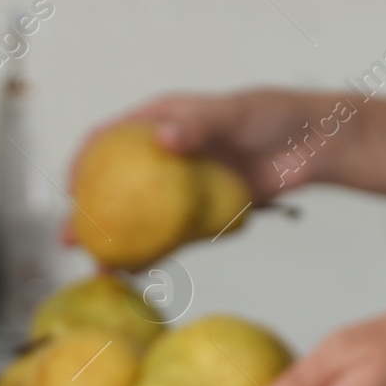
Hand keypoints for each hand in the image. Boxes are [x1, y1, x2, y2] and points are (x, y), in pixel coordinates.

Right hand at [61, 89, 354, 243]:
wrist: (315, 145)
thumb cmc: (274, 116)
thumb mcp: (234, 113)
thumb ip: (199, 125)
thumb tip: (164, 140)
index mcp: (161, 121)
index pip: (109, 138)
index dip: (83, 161)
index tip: (70, 188)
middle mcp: (163, 155)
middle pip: (114, 185)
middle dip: (88, 214)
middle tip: (71, 239)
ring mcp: (181, 187)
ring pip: (138, 217)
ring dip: (115, 242)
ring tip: (98, 267)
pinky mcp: (202, 212)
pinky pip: (171, 236)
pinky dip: (153, 254)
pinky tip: (135, 272)